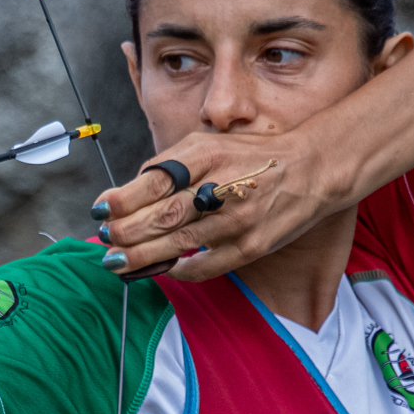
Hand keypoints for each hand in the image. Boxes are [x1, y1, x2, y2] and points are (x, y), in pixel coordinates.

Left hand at [93, 128, 336, 281]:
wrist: (313, 168)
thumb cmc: (254, 156)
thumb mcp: (211, 143)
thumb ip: (173, 164)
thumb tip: (130, 189)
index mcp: (208, 154)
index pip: (155, 180)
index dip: (123, 198)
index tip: (100, 209)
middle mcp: (222, 186)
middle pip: (163, 215)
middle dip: (126, 231)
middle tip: (105, 239)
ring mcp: (237, 220)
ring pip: (179, 243)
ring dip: (141, 255)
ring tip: (117, 261)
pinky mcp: (250, 246)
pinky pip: (206, 266)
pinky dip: (179, 270)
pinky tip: (161, 269)